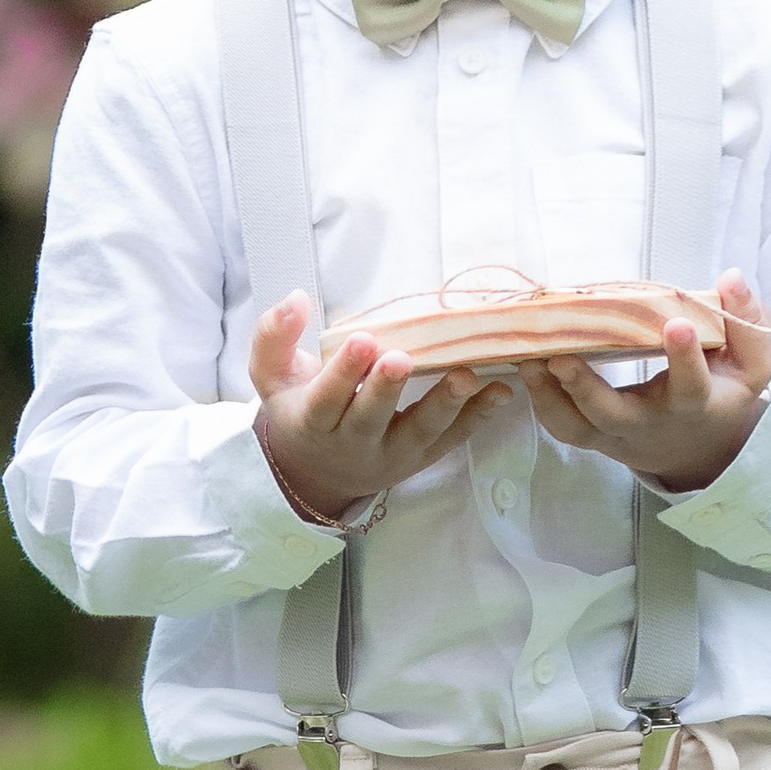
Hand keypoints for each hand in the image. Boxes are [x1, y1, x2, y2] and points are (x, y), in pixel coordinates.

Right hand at [249, 292, 506, 522]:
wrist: (316, 471)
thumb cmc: (298, 409)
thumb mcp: (271, 375)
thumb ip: (274, 335)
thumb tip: (295, 298)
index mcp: (313, 421)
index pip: (326, 399)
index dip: (344, 372)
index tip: (362, 341)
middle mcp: (352, 444)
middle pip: (370, 419)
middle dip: (386, 389)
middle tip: (402, 358)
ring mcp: (391, 455)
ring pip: (418, 433)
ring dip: (444, 405)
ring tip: (466, 377)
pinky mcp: (421, 459)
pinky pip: (450, 441)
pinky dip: (477, 418)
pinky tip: (500, 392)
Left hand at [516, 272, 770, 493]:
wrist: (695, 447)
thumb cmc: (721, 393)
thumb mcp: (751, 366)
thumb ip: (747, 323)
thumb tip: (732, 277)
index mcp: (693, 405)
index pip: (691, 385)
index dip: (685, 357)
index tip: (677, 323)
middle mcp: (649, 423)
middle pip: (615, 415)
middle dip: (587, 389)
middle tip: (561, 356)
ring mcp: (614, 433)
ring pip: (575, 426)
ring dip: (548, 396)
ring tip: (528, 358)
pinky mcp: (590, 435)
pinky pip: (559, 426)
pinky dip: (539, 400)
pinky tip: (526, 364)